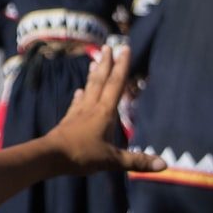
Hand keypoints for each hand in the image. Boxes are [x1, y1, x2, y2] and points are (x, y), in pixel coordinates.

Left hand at [44, 47, 163, 175]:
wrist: (48, 157)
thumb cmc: (81, 155)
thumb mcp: (112, 160)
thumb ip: (137, 161)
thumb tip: (164, 165)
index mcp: (104, 112)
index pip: (115, 84)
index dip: (122, 66)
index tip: (124, 48)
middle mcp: (91, 108)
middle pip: (100, 81)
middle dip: (106, 64)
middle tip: (107, 46)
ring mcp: (78, 114)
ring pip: (88, 89)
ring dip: (93, 75)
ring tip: (94, 62)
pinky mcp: (68, 121)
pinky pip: (76, 104)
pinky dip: (79, 96)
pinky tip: (78, 91)